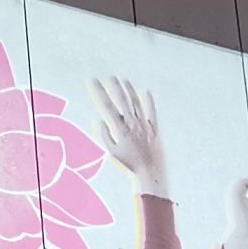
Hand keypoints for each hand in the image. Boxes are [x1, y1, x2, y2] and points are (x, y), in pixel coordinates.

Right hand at [90, 77, 168, 200]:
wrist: (150, 171)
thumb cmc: (129, 164)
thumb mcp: (112, 152)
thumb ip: (105, 135)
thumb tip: (99, 120)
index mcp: (120, 129)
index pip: (106, 106)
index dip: (99, 92)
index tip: (93, 82)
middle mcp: (132, 123)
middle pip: (122, 100)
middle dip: (114, 87)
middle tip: (108, 77)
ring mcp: (144, 124)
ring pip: (136, 102)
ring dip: (129, 90)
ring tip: (124, 81)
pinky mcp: (154, 127)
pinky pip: (151, 110)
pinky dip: (148, 100)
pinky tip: (145, 92)